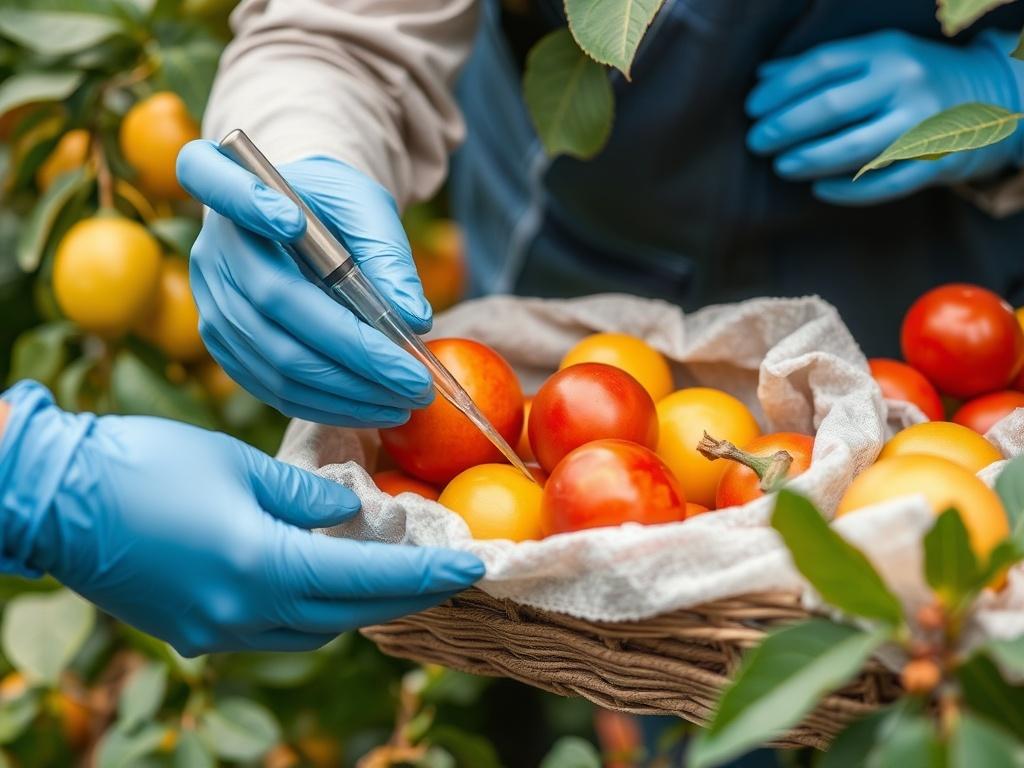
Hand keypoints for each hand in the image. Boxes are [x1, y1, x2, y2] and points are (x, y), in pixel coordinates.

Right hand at [0, 381, 483, 655]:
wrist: (50, 497)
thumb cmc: (144, 464)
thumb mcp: (239, 465)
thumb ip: (307, 497)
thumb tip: (352, 513)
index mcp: (262, 568)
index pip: (370, 578)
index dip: (429, 573)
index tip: (478, 566)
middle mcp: (245, 615)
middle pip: (351, 612)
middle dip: (406, 592)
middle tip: (448, 568)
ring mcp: (218, 631)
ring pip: (316, 627)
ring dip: (359, 600)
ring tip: (393, 564)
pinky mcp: (197, 632)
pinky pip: (277, 629)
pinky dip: (313, 605)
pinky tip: (326, 572)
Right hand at [176, 140, 434, 426]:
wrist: (299, 224)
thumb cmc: (334, 210)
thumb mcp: (366, 210)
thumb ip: (389, 255)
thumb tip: (415, 320)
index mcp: (234, 195)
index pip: (215, 184)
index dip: (249, 204)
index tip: (292, 221)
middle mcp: (212, 253)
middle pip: (275, 306)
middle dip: (355, 353)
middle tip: (416, 381)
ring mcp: (211, 305)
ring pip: (276, 361)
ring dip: (347, 391)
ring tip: (404, 402)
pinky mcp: (223, 347)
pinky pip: (272, 387)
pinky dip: (325, 405)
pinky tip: (370, 407)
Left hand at [746, 30, 1023, 204]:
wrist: (993, 100)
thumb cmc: (914, 80)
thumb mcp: (876, 59)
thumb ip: (822, 68)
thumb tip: (763, 78)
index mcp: (886, 52)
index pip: (822, 65)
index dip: (781, 89)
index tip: (752, 109)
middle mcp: (905, 82)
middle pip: (831, 106)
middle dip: (784, 127)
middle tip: (756, 143)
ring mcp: (922, 122)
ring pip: (853, 147)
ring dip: (809, 160)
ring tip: (781, 167)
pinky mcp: (935, 160)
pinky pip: (882, 182)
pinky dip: (846, 190)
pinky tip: (818, 190)